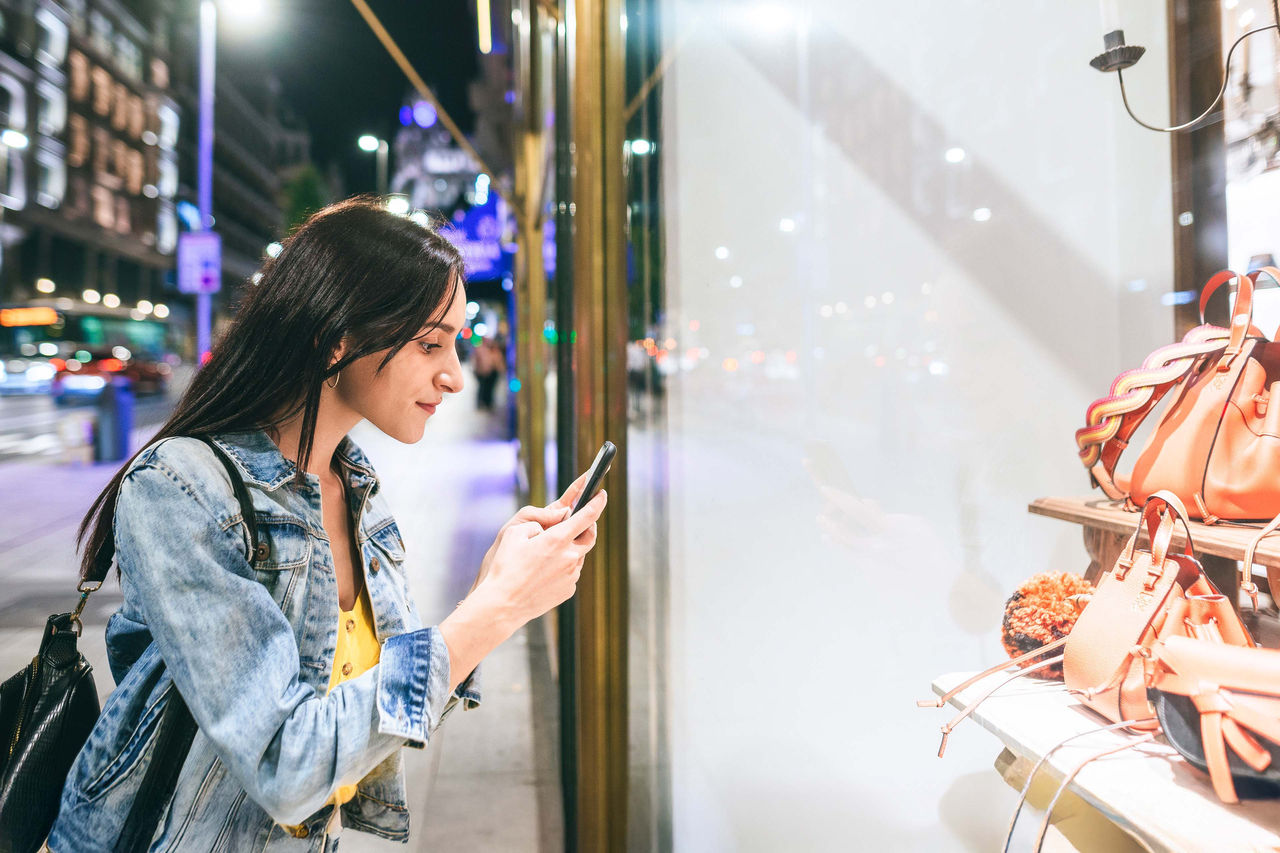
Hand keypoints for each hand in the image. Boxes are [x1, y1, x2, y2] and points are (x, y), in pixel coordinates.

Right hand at [478, 489, 606, 625]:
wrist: (503, 605)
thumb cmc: (505, 568)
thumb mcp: (513, 533)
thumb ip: (535, 523)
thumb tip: (546, 527)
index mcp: (557, 540)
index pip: (586, 516)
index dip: (597, 503)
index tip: (602, 495)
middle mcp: (569, 558)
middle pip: (589, 537)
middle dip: (588, 526)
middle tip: (580, 521)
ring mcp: (571, 576)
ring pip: (578, 556)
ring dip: (571, 549)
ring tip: (550, 551)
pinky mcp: (568, 590)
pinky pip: (571, 573)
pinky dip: (564, 566)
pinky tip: (545, 571)